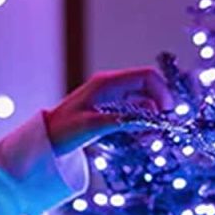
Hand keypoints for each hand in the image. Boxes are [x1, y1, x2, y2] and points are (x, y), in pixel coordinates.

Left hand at [43, 67, 176, 155]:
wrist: (46, 137)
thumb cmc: (63, 130)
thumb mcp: (93, 125)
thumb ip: (123, 120)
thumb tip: (151, 118)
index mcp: (107, 83)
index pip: (146, 76)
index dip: (162, 91)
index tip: (168, 113)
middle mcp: (111, 85)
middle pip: (147, 87)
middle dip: (159, 105)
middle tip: (162, 128)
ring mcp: (111, 96)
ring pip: (142, 100)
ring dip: (150, 116)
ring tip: (149, 137)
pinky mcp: (109, 108)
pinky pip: (133, 110)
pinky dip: (141, 121)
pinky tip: (139, 136)